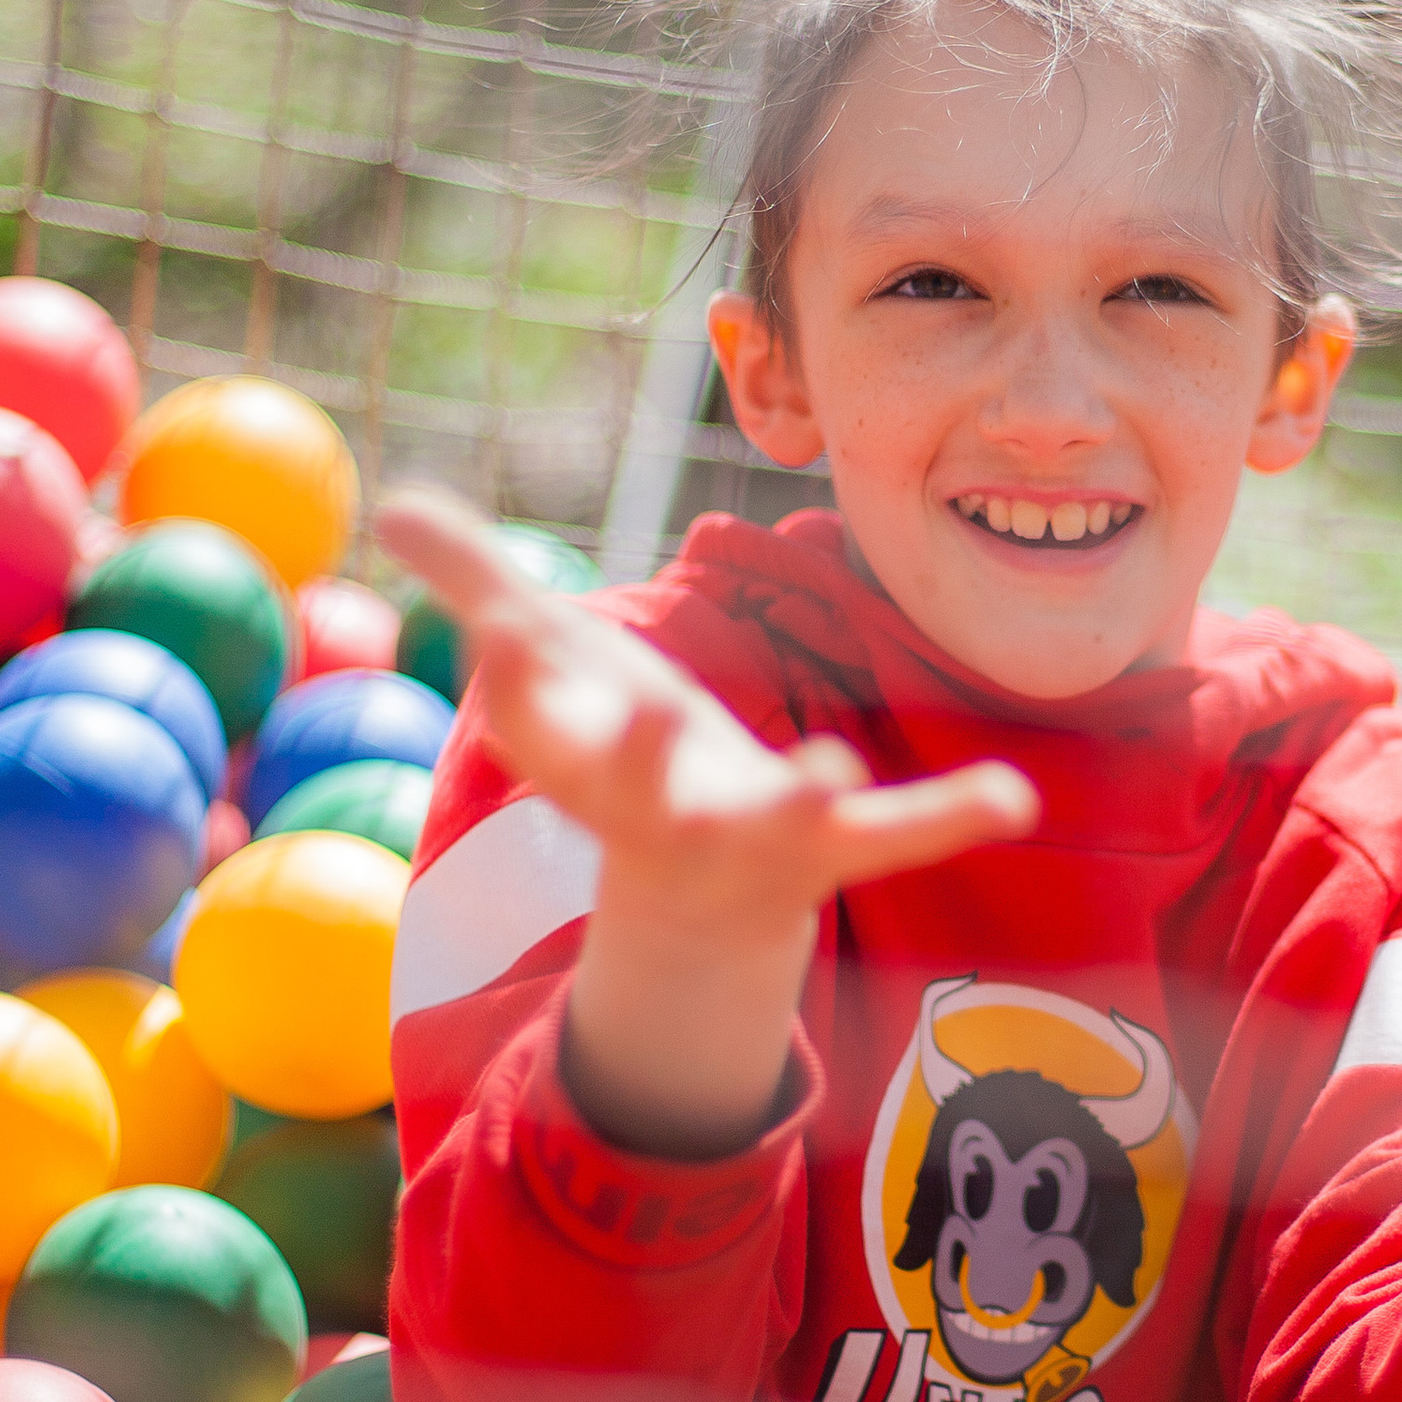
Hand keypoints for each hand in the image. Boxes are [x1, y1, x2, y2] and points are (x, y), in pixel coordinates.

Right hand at [378, 486, 1036, 1155]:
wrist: (696, 899)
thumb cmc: (618, 753)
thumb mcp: (549, 668)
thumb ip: (478, 581)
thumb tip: (390, 502)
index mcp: (577, 758)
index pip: (532, 719)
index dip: (516, 678)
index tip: (502, 634)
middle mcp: (653, 808)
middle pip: (636, 787)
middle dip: (640, 755)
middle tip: (652, 714)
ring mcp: (747, 836)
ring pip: (773, 825)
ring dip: (803, 799)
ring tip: (836, 768)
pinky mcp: (831, 848)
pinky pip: (895, 838)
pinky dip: (949, 818)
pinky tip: (1011, 795)